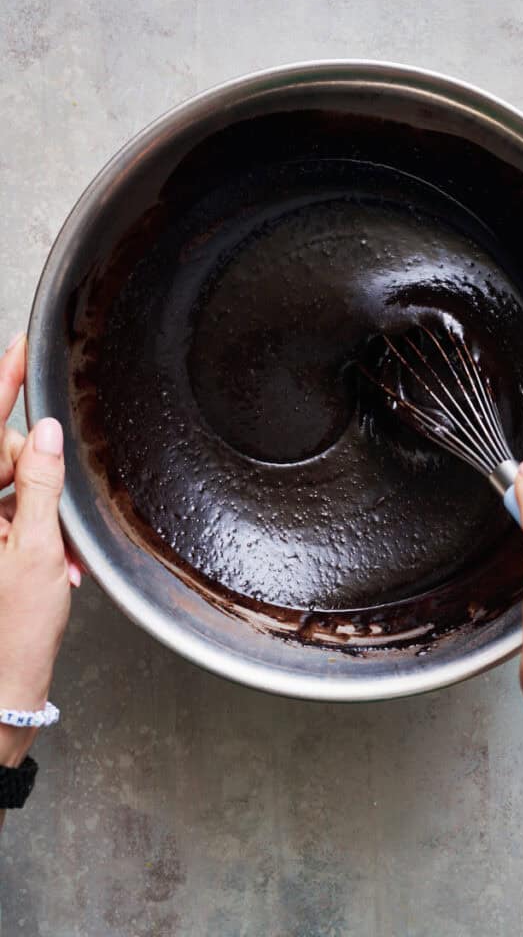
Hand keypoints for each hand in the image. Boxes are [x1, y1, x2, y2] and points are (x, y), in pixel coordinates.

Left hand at [0, 333, 77, 768]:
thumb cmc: (11, 636)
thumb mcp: (36, 554)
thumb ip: (39, 484)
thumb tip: (44, 431)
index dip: (5, 380)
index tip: (22, 346)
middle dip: (30, 471)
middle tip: (52, 514)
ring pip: (7, 487)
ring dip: (37, 511)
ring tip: (58, 555)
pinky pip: (8, 515)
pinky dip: (32, 530)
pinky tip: (52, 559)